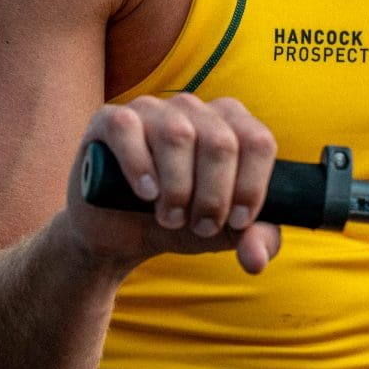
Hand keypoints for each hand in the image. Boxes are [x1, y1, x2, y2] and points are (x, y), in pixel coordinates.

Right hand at [60, 95, 282, 275]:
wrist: (122, 233)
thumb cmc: (182, 220)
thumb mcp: (224, 233)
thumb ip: (254, 240)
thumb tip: (257, 260)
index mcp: (231, 123)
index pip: (258, 142)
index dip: (252, 186)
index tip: (237, 222)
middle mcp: (194, 107)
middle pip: (221, 143)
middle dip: (214, 196)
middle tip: (201, 226)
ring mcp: (151, 108)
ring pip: (178, 136)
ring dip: (178, 188)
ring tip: (171, 217)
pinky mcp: (110, 119)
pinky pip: (127, 129)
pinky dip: (139, 165)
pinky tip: (146, 193)